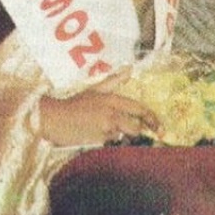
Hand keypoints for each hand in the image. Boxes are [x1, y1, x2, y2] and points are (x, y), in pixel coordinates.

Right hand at [39, 74, 158, 147]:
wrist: (55, 119)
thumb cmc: (74, 104)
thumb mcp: (94, 90)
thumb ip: (113, 81)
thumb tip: (130, 69)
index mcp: (112, 99)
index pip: (139, 109)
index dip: (152, 119)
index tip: (159, 128)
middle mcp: (111, 113)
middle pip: (136, 127)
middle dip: (136, 132)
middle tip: (132, 134)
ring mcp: (105, 128)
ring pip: (124, 137)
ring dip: (121, 138)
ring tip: (106, 133)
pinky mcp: (99, 142)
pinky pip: (113, 145)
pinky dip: (110, 144)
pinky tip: (99, 139)